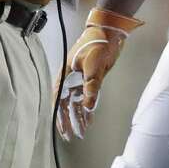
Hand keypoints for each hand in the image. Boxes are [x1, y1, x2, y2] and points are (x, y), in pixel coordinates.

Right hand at [55, 7, 142, 140]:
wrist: (109, 30)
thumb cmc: (96, 44)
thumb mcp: (93, 67)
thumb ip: (90, 87)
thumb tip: (87, 106)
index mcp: (66, 75)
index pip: (59, 100)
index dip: (59, 116)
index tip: (61, 130)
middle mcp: (71, 79)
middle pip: (67, 104)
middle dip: (69, 121)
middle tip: (71, 137)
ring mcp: (81, 79)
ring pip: (77, 102)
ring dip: (79, 117)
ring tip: (81, 132)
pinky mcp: (92, 78)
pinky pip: (87, 97)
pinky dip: (88, 108)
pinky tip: (89, 117)